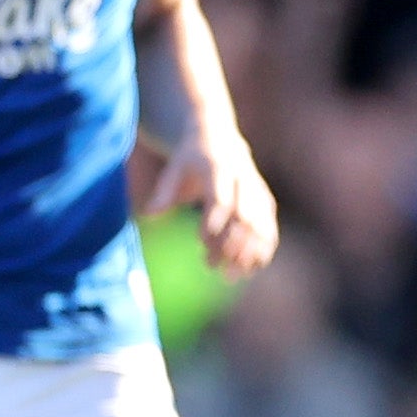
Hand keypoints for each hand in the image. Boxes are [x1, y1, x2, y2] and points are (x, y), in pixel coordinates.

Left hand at [139, 124, 280, 275]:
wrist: (219, 139)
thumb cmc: (189, 160)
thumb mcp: (173, 170)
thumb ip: (163, 193)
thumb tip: (148, 217)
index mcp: (220, 169)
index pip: (222, 200)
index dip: (214, 223)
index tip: (201, 243)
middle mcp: (244, 180)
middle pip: (245, 216)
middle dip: (231, 244)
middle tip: (212, 267)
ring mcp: (258, 192)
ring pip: (260, 226)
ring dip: (248, 254)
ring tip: (231, 277)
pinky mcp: (265, 203)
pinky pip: (269, 229)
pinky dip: (262, 250)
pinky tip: (250, 270)